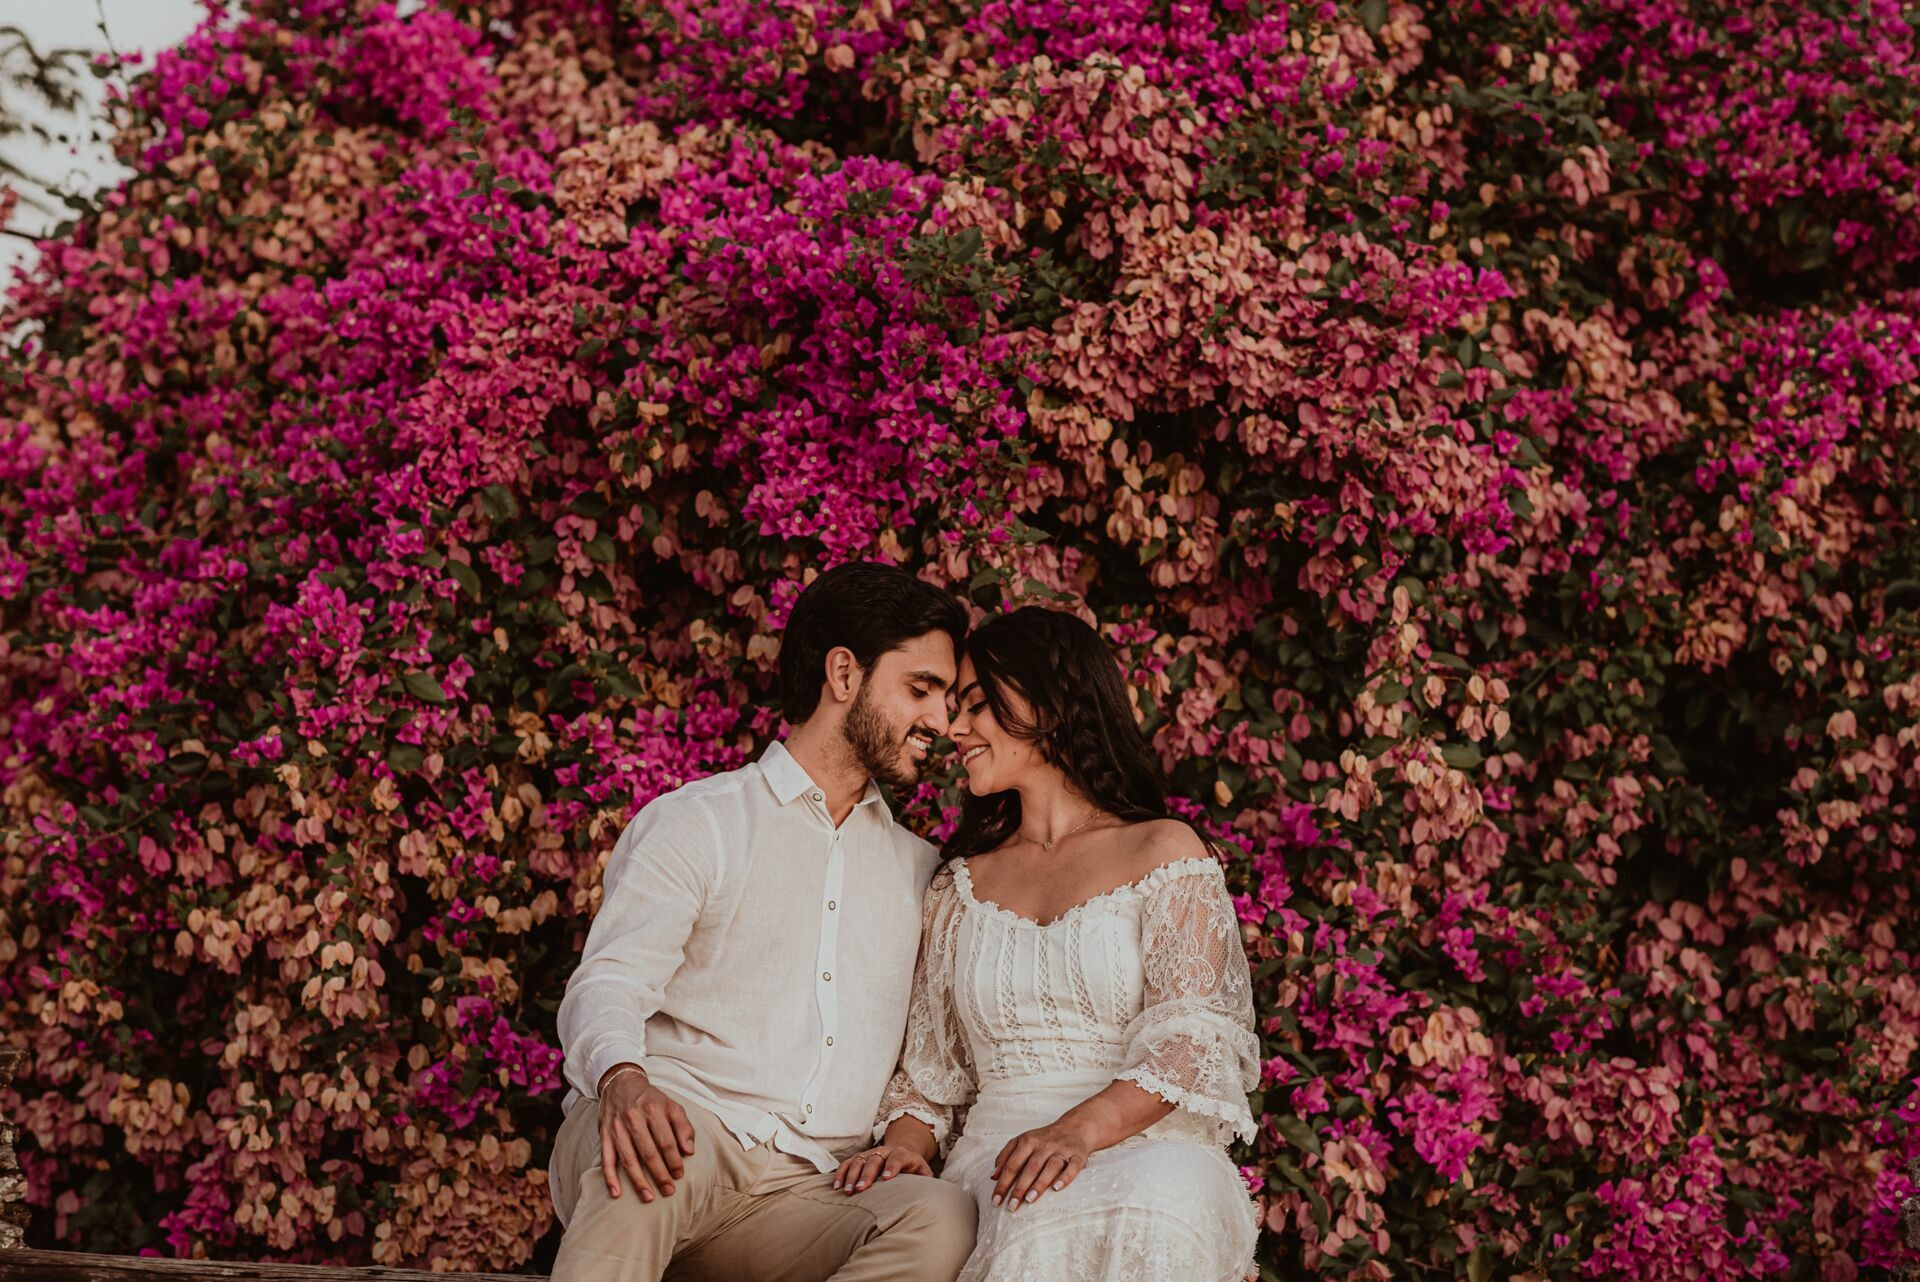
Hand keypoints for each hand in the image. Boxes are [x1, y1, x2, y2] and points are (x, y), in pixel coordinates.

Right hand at [597, 1064, 695, 1202]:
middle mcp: (633, 1118)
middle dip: (660, 1174)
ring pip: (628, 1159)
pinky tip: (617, 1193)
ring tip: (649, 1197)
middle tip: (669, 1191)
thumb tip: (689, 1151)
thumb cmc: (650, 1100)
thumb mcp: (671, 1105)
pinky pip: (606, 1160)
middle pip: (648, 1152)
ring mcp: (617, 1128)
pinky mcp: (604, 1135)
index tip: (680, 1175)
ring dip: (638, 1181)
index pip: (666, 1141)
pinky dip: (610, 1178)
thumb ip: (683, 1126)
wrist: (620, 1084)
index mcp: (653, 1110)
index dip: (674, 1160)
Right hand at [832, 1143, 932, 1194]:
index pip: (896, 1159)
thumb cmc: (912, 1164)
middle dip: (866, 1175)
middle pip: (874, 1161)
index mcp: (900, 1154)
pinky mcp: (859, 1157)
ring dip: (851, 1176)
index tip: (886, 1179)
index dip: (892, 1168)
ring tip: (847, 1191)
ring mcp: (870, 1153)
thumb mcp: (922, 1168)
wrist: (901, 1148)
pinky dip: (841, 1173)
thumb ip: (925, 1176)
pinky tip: (836, 1186)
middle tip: (861, 1190)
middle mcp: (883, 1151)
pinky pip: (847, 1163)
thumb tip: (931, 1187)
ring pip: (858, 1161)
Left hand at [991, 1120, 1089, 1210]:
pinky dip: (1065, 1178)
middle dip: (1019, 1188)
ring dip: (1040, 1183)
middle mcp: (1044, 1145)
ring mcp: (1061, 1150)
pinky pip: (1072, 1167)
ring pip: (1050, 1166)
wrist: (1074, 1128)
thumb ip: (1005, 1156)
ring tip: (1029, 1199)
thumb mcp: (1021, 1141)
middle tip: (1011, 1206)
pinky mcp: (1077, 1156)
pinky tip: (1057, 1188)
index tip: (996, 1200)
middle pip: (1030, 1167)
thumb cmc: (1043, 1140)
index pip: (1012, 1164)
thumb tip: (993, 1177)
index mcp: (1028, 1141)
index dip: (1003, 1183)